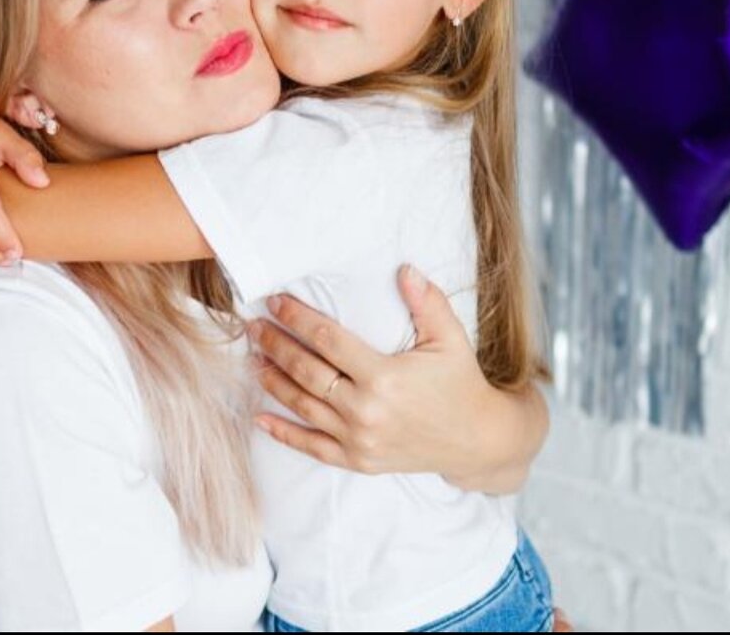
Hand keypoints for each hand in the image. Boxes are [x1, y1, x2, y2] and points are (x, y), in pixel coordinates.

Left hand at [249, 265, 547, 491]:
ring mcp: (359, 439)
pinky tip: (259, 416)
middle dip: (276, 345)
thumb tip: (404, 268)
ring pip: (303, 406)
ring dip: (273, 380)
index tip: (276, 301)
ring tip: (252, 358)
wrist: (476, 441)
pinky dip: (283, 433)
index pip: (328, 340)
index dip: (298, 318)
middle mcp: (366, 410)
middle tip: (253, 326)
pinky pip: (312, 447)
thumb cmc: (461, 382)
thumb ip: (426, 302)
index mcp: (385, 376)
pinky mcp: (358, 460)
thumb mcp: (450, 338)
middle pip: (307, 372)